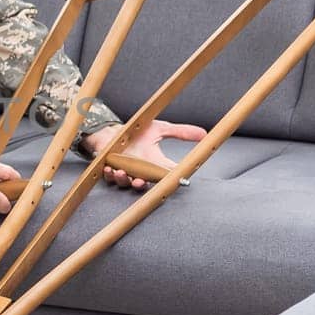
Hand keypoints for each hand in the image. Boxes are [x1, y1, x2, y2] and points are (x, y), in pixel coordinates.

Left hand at [82, 120, 208, 189]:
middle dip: (142, 185)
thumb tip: (204, 134)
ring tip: (122, 172)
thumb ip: (181, 132)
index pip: (164, 175)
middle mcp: (140, 172)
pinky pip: (110, 177)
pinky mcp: (110, 170)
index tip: (174, 180)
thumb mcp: (160, 129)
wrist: (114, 130)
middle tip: (140, 181)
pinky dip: (110, 174)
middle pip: (143, 185)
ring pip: (125, 183)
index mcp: (153, 165)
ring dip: (124, 180)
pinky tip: (111, 169)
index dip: (170, 180)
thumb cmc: (137, 132)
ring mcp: (125, 172)